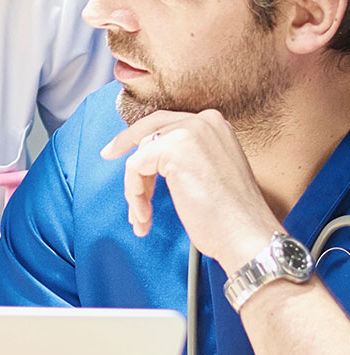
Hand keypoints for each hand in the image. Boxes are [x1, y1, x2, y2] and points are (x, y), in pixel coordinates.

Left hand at [100, 109, 279, 270]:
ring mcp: (189, 131)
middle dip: (129, 156)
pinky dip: (134, 194)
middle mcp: (205, 120)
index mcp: (215, 125)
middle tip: (109, 158)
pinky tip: (145, 216)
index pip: (166, 123)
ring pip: (140, 155)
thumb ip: (185, 156)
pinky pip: (134, 168)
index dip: (140, 138)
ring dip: (136, 190)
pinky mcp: (173, 147)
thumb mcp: (207, 173)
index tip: (117, 148)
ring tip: (142, 217)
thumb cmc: (229, 216)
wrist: (245, 234)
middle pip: (148, 131)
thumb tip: (149, 156)